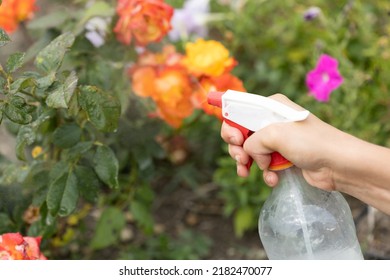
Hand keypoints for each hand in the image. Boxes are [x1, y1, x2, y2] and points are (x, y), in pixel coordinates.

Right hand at [221, 94, 340, 190]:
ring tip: (247, 172)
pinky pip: (263, 164)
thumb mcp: (275, 134)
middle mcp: (272, 121)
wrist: (338, 164)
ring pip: (249, 151)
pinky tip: (272, 178)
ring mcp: (278, 140)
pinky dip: (264, 172)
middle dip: (237, 148)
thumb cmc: (310, 142)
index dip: (231, 126)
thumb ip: (252, 141)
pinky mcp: (283, 158)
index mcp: (270, 107)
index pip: (239, 111)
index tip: (235, 140)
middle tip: (242, 160)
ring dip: (246, 163)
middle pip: (240, 133)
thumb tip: (249, 154)